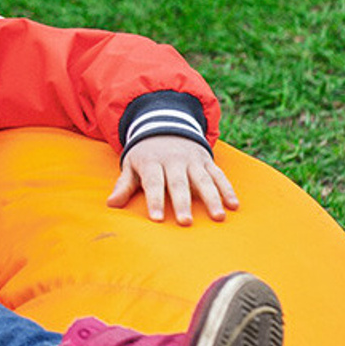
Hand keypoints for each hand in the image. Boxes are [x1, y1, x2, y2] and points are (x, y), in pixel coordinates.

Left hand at [107, 134, 238, 224]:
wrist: (165, 123)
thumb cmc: (145, 153)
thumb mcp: (131, 164)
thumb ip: (124, 185)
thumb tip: (111, 204)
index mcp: (152, 162)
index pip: (154, 182)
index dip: (155, 200)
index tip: (157, 219)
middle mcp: (174, 160)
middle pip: (179, 183)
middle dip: (183, 202)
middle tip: (186, 222)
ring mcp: (193, 160)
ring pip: (203, 179)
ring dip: (212, 198)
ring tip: (219, 217)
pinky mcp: (207, 160)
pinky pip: (219, 175)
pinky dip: (227, 189)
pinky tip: (233, 205)